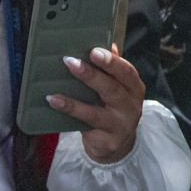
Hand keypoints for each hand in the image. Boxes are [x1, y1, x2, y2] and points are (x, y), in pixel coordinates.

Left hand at [50, 44, 145, 163]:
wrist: (116, 145)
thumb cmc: (113, 109)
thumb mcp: (118, 89)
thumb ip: (113, 70)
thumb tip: (110, 45)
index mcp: (135, 89)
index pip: (127, 72)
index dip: (112, 61)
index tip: (94, 51)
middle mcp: (131, 107)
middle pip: (113, 89)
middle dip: (92, 75)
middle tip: (71, 62)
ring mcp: (120, 126)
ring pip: (97, 112)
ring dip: (74, 102)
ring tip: (54, 91)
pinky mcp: (107, 141)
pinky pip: (85, 126)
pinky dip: (69, 114)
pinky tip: (55, 103)